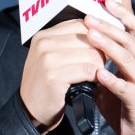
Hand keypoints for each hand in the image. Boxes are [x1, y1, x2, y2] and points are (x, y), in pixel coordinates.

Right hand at [20, 19, 104, 133]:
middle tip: (100, 66)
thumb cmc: (45, 83)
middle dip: (100, 52)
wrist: (30, 110)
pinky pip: (88, 70)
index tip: (104, 47)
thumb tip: (100, 32)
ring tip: (96, 75)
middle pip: (89, 38)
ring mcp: (48, 59)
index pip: (81, 24)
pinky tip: (93, 83)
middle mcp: (44, 43)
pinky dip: (95, 77)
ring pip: (91, 54)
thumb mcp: (52, 57)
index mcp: (44, 35)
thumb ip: (69, 42)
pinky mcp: (55, 76)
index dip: (98, 36)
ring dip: (99, 66)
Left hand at [85, 0, 134, 134]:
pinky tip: (98, 74)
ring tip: (91, 35)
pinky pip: (125, 88)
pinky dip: (112, 79)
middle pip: (128, 39)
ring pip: (128, 58)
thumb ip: (103, 66)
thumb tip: (81, 52)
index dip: (121, 14)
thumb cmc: (127, 107)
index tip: (104, 1)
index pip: (133, 30)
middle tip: (88, 16)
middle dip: (108, 25)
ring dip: (108, 46)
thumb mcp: (114, 82)